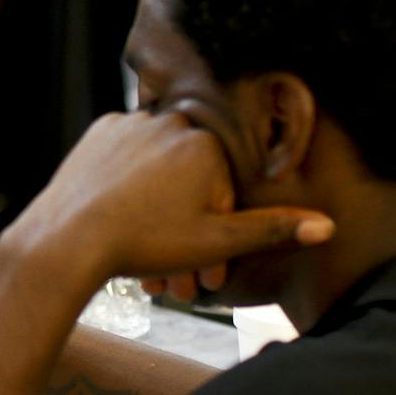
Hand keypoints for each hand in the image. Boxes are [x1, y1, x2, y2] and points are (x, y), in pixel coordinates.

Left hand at [0, 111, 332, 292]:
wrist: (68, 238)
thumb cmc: (145, 242)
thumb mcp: (217, 242)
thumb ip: (272, 229)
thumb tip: (327, 225)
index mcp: (207, 143)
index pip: (227, 187)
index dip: (219, 232)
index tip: (204, 270)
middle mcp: (171, 121)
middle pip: (192, 178)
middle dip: (189, 228)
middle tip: (172, 273)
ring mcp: (132, 123)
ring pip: (159, 168)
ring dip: (159, 209)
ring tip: (144, 255)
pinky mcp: (100, 131)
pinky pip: (128, 156)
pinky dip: (131, 185)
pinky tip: (122, 215)